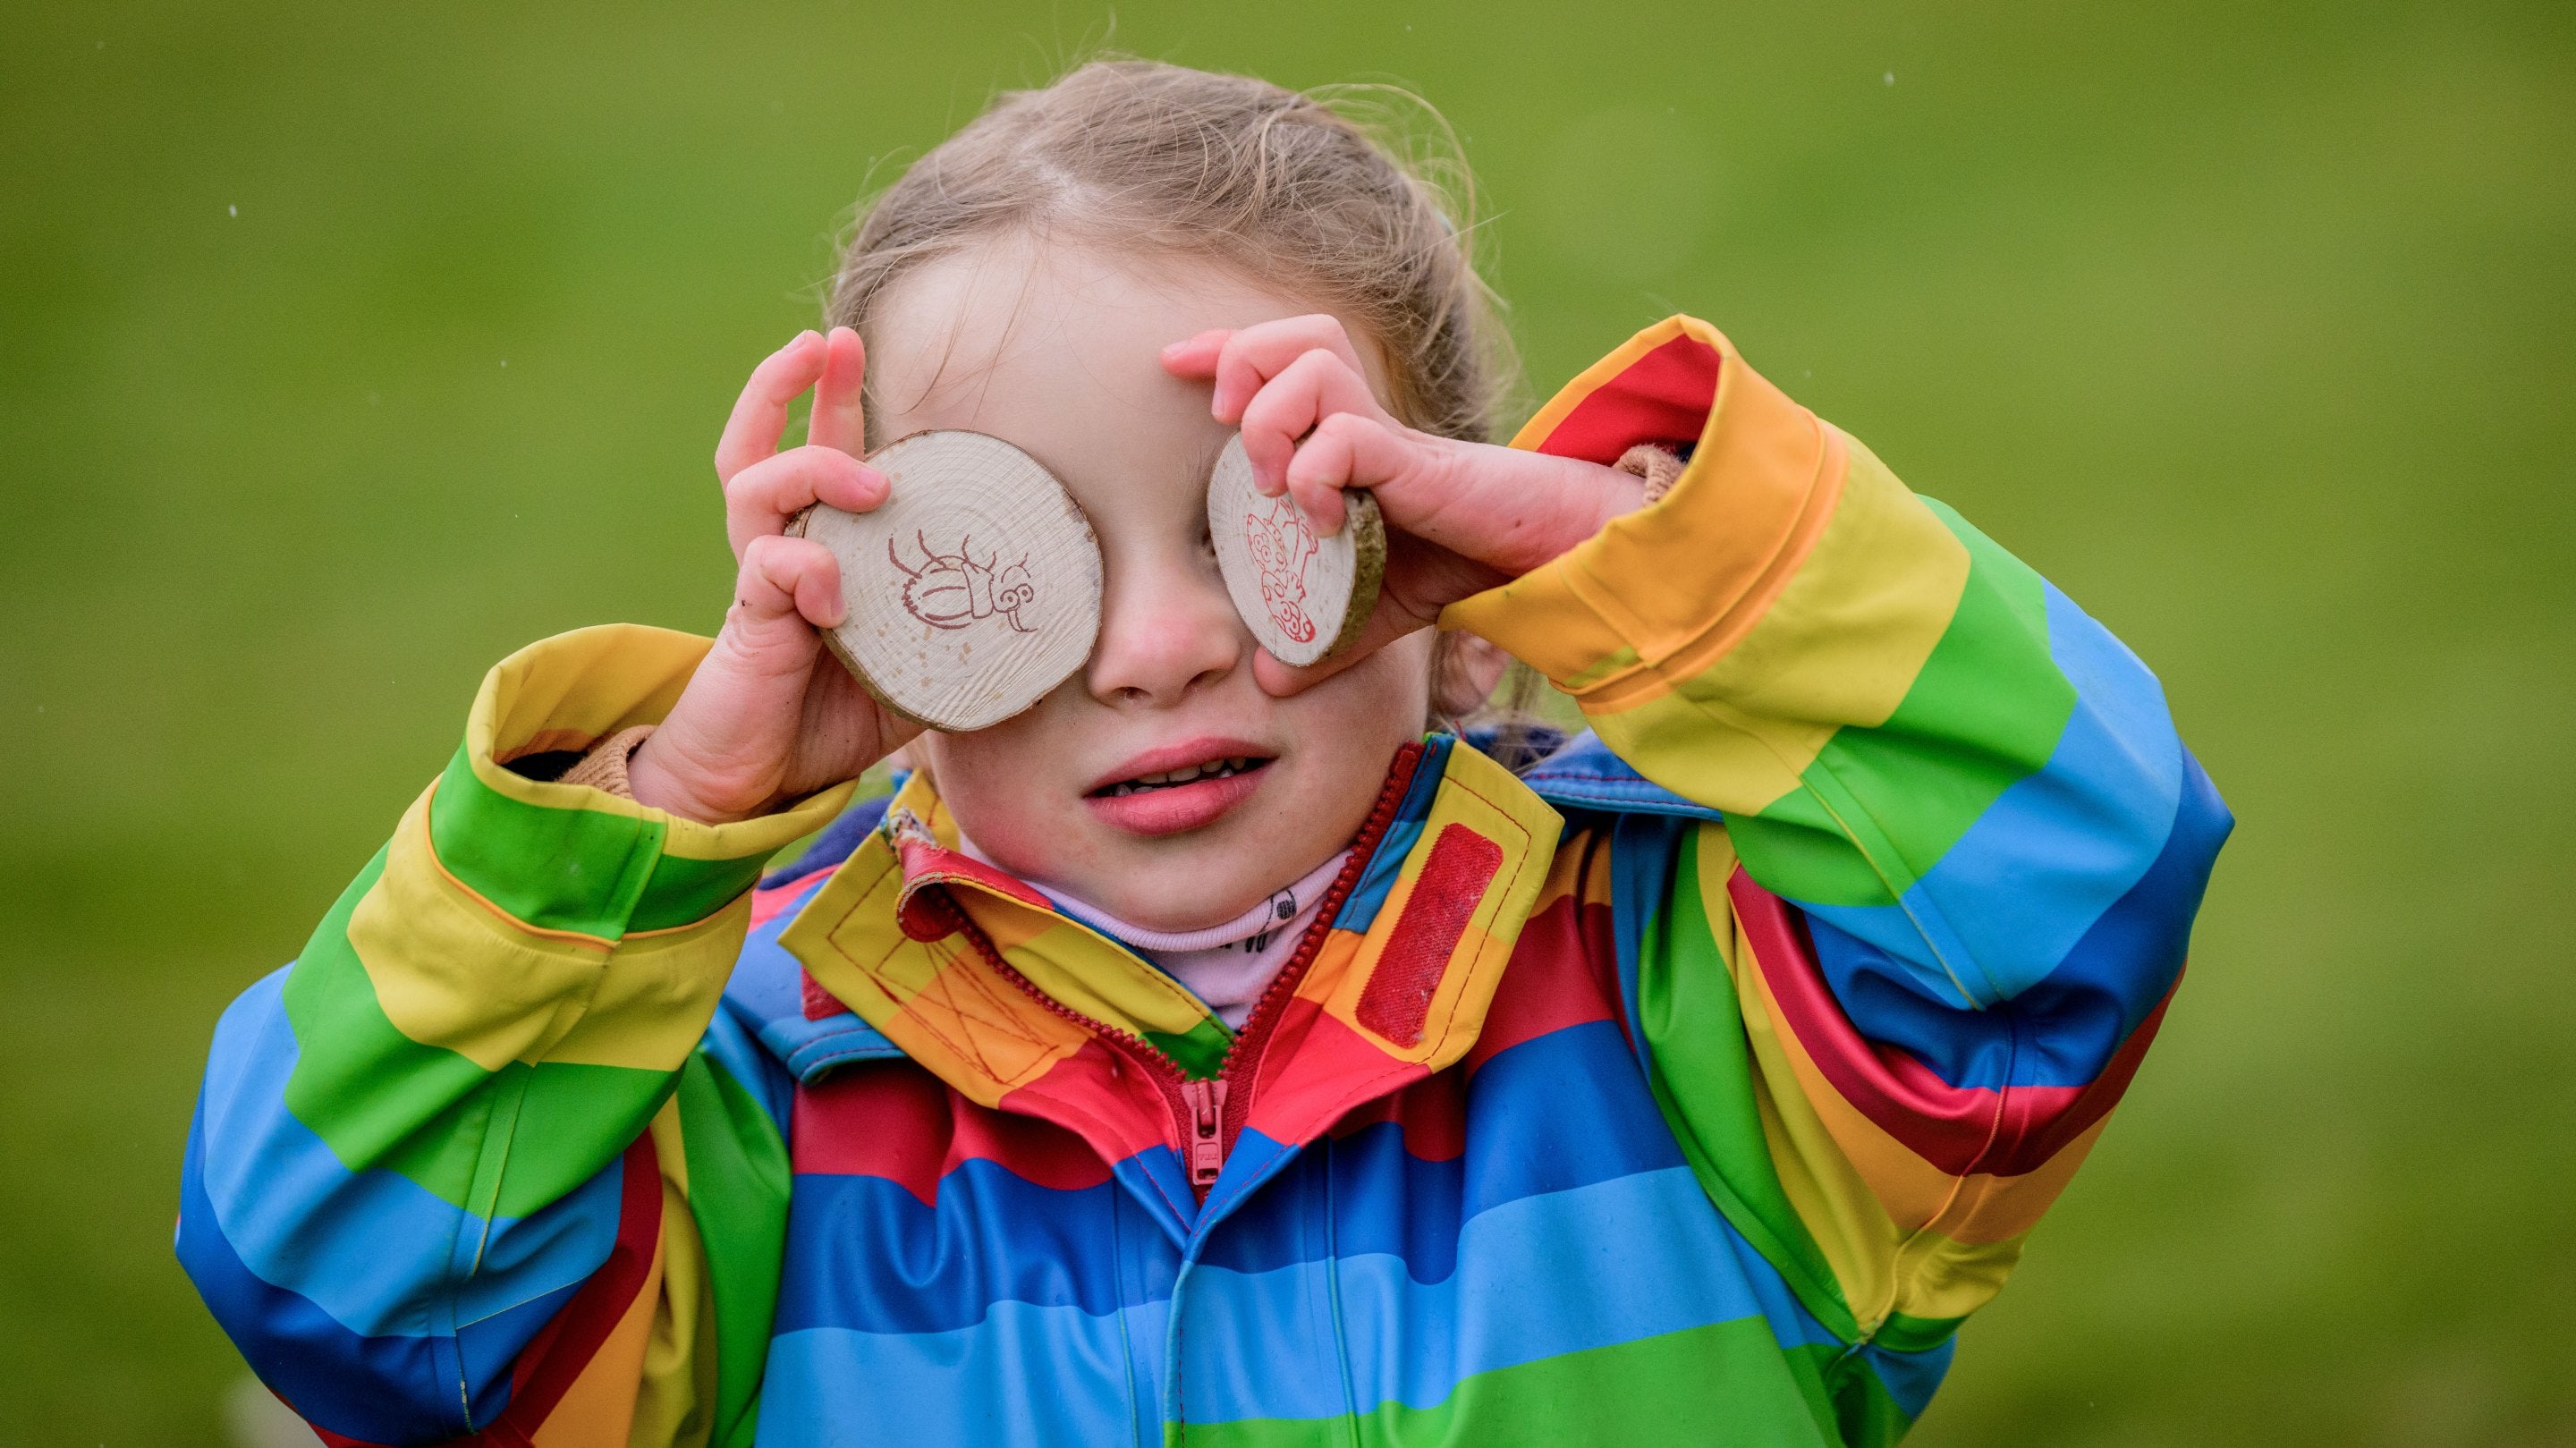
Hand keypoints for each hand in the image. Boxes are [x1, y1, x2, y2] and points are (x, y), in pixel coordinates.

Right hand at [626, 328, 921, 823]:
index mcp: (819, 550)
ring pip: (758, 485)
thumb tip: (1045, 632)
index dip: (833, 401)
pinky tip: (834, 595)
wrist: (756, 782)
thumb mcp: (913, 670)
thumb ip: (954, 639)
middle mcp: (781, 549)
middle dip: (793, 383)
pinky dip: (805, 569)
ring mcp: (760, 580)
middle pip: (767, 443)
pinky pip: (766, 568)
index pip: (819, 455)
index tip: (852, 351)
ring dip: (815, 465)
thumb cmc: (830, 719)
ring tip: (870, 480)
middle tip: (829, 341)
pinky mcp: (747, 620)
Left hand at [1161, 316, 1643, 693]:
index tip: (1175, 365)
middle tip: (1228, 427)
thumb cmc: (1462, 561)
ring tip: (1276, 484)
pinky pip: (1345, 433)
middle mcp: (1365, 420)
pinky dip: (1315, 472)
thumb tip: (1271, 680)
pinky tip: (1326, 520)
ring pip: (1312, 364)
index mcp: (1347, 435)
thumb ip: (1324, 638)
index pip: (1279, 356)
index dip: (1222, 349)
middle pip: (1296, 332)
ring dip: (1271, 421)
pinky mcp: (1414, 461)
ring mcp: (1389, 436)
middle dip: (1241, 360)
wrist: (1543, 556)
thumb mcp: (1377, 609)